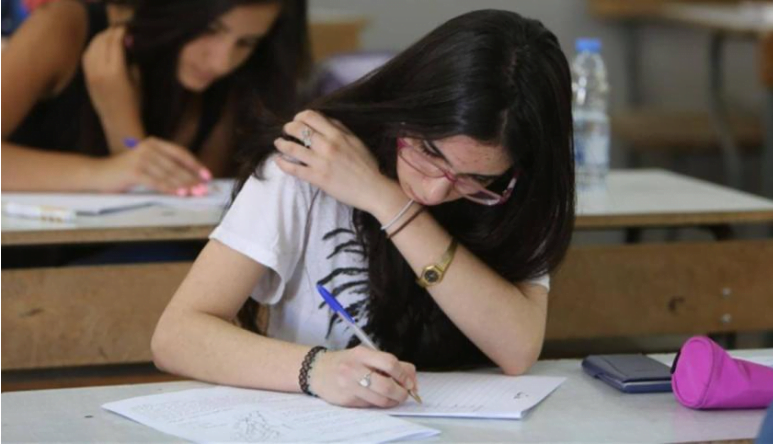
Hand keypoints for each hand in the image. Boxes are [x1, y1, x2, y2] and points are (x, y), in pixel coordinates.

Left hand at [82, 26, 139, 128]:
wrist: (118, 121)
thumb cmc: (134, 103)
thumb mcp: (138, 81)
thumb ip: (131, 61)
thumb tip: (127, 46)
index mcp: (116, 71)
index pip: (115, 43)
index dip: (120, 33)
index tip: (125, 28)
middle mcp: (100, 71)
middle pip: (102, 43)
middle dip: (109, 33)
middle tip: (117, 30)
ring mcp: (91, 74)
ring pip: (91, 48)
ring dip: (99, 39)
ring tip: (108, 36)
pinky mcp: (87, 78)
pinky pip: (86, 57)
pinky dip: (92, 48)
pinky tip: (99, 47)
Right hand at [94, 137, 211, 194]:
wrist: (97, 174)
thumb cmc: (125, 172)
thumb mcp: (147, 164)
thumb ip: (164, 166)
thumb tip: (190, 178)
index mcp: (154, 143)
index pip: (180, 153)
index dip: (195, 165)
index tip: (207, 176)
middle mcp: (148, 147)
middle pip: (176, 165)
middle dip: (192, 178)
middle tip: (204, 188)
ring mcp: (140, 158)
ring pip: (168, 174)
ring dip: (184, 185)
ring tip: (195, 193)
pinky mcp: (134, 171)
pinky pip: (156, 181)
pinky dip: (170, 188)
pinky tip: (179, 194)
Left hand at [273, 110, 400, 213]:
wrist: (373, 189)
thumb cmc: (367, 165)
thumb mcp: (356, 141)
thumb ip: (340, 128)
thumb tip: (324, 119)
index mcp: (337, 134)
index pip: (311, 116)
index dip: (300, 116)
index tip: (297, 120)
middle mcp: (327, 145)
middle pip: (298, 129)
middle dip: (288, 128)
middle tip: (286, 131)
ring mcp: (320, 162)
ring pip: (292, 148)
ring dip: (281, 144)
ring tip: (278, 143)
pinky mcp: (317, 178)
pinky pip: (294, 168)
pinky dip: (282, 163)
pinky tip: (278, 160)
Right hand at [309, 346, 418, 407]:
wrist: (317, 370)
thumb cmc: (347, 362)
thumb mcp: (365, 355)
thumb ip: (388, 364)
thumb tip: (411, 379)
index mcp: (362, 353)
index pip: (390, 363)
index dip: (404, 375)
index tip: (410, 382)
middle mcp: (354, 368)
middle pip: (386, 385)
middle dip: (401, 393)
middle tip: (405, 394)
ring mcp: (349, 385)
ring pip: (380, 399)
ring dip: (392, 401)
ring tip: (394, 398)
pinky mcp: (346, 400)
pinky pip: (369, 405)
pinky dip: (379, 404)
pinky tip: (378, 398)